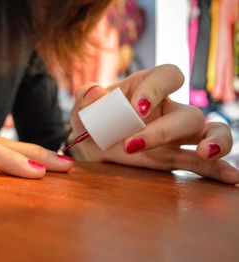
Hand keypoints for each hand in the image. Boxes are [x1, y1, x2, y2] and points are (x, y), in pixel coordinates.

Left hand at [69, 64, 238, 183]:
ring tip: (207, 154)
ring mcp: (176, 136)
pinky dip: (218, 170)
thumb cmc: (91, 121)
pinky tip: (232, 179)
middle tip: (131, 145)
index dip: (156, 89)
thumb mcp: (82, 109)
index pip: (167, 76)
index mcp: (147, 88)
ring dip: (215, 142)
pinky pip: (203, 164)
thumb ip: (85, 97)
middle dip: (164, 131)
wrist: (90, 148)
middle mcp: (168, 109)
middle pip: (188, 113)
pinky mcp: (175, 159)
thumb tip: (96, 94)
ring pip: (209, 132)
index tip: (136, 110)